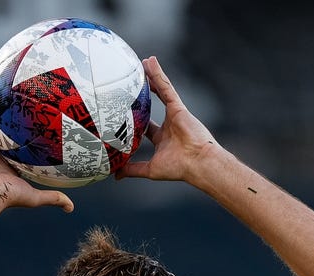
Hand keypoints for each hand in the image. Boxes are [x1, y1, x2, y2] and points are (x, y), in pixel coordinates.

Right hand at [0, 89, 73, 212]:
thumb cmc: (7, 197)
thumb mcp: (35, 197)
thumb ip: (53, 198)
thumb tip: (71, 208)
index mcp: (10, 166)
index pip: (19, 150)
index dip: (25, 142)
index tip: (33, 133)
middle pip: (5, 133)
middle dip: (8, 122)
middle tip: (16, 106)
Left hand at [115, 57, 221, 183]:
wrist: (198, 163)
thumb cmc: (179, 168)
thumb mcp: (150, 169)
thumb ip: (132, 169)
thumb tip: (115, 174)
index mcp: (163, 139)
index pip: (147, 126)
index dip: (137, 118)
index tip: (126, 113)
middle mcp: (169, 125)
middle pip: (153, 104)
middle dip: (144, 93)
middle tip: (133, 82)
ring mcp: (174, 114)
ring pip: (160, 91)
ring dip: (151, 77)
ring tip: (142, 63)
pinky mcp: (178, 106)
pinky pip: (166, 87)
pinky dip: (158, 74)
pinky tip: (150, 62)